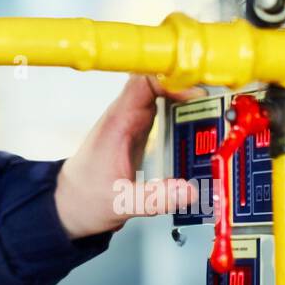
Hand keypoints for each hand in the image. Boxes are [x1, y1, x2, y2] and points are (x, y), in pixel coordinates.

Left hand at [54, 74, 201, 238]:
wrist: (68, 204)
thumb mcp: (122, 203)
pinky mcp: (139, 131)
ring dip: (186, 94)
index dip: (171, 80)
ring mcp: (132, 121)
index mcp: (117, 123)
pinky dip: (182, 108)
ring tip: (214, 104)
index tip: (195, 91)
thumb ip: (155, 197)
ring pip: (162, 92)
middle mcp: (125, 116)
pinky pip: (163, 108)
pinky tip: (199, 116)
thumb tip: (189, 191)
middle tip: (215, 97)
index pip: (143, 82)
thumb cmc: (85, 198)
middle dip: (187, 83)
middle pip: (158, 81)